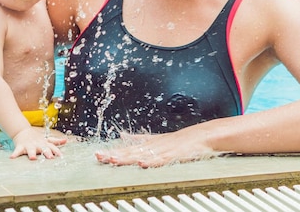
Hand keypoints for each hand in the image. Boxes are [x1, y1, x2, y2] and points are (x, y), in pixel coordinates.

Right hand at [10, 127, 66, 159]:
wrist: (23, 131)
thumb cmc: (36, 138)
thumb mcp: (46, 139)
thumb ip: (55, 141)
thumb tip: (66, 141)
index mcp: (44, 143)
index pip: (52, 147)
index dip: (56, 151)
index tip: (61, 156)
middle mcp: (38, 144)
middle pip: (43, 148)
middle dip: (47, 152)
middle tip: (50, 157)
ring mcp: (29, 145)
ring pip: (31, 150)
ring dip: (32, 153)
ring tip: (32, 158)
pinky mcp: (20, 146)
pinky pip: (17, 151)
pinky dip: (15, 154)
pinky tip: (12, 158)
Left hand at [94, 131, 217, 167]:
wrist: (202, 136)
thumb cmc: (180, 140)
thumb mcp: (156, 139)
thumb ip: (139, 138)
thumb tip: (122, 136)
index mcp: (148, 144)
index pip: (127, 149)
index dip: (112, 152)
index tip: (97, 154)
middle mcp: (153, 146)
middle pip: (130, 152)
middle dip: (115, 155)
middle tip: (99, 157)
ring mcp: (163, 150)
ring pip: (142, 155)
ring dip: (128, 158)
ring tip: (114, 160)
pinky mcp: (174, 155)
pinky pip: (162, 160)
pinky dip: (152, 162)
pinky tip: (142, 164)